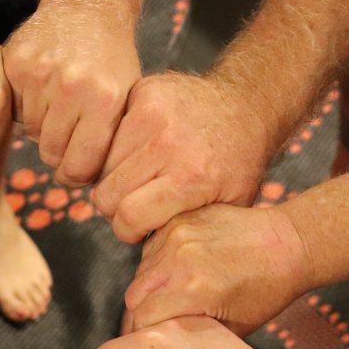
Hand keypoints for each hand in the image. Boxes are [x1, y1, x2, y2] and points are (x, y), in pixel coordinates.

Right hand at [3, 0, 140, 185]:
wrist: (86, 8)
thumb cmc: (111, 61)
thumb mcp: (127, 99)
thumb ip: (111, 143)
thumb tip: (89, 188)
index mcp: (106, 100)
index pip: (79, 168)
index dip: (78, 175)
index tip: (78, 169)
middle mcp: (73, 87)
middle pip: (52, 154)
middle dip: (61, 151)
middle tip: (70, 132)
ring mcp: (40, 74)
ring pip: (31, 134)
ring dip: (44, 128)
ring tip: (59, 105)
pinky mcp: (15, 64)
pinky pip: (14, 110)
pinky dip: (26, 107)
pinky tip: (42, 90)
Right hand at [93, 72, 272, 242]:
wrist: (248, 105)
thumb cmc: (237, 162)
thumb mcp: (228, 205)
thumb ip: (188, 228)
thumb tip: (154, 256)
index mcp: (191, 177)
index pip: (128, 216)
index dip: (127, 231)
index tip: (137, 229)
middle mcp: (167, 143)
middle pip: (106, 194)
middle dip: (115, 207)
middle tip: (134, 204)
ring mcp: (151, 113)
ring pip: (101, 164)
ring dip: (114, 176)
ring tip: (138, 177)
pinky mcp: (142, 93)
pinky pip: (108, 134)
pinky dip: (116, 147)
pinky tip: (138, 152)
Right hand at [124, 204, 308, 334]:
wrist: (287, 244)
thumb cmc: (266, 291)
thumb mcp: (232, 328)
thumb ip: (189, 335)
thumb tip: (158, 342)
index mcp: (192, 289)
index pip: (142, 320)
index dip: (146, 335)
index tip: (157, 342)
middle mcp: (178, 259)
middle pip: (135, 297)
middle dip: (144, 314)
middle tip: (164, 324)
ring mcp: (176, 235)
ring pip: (141, 273)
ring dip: (150, 290)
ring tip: (176, 299)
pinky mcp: (178, 221)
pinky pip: (152, 251)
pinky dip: (158, 266)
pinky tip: (181, 274)